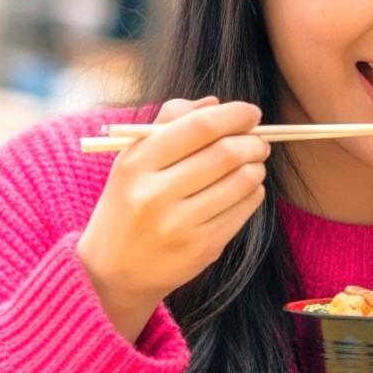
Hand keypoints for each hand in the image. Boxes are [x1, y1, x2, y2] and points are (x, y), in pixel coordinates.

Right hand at [77, 98, 268, 340]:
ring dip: (256, 166)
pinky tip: (242, 190)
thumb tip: (214, 103)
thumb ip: (169, 122)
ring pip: (243, 181)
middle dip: (253, 141)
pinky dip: (253, 192)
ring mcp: (180, 225)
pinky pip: (245, 209)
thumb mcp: (133, 158)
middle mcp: (156, 195)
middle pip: (227, 153)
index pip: (199, 127)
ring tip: (251, 163)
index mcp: (137, 164)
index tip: (250, 112)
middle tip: (258, 140)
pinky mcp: (202, 248)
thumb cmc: (129, 203)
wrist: (113, 270)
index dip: (234, 115)